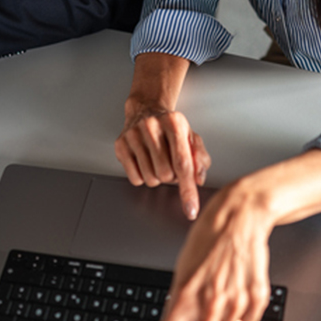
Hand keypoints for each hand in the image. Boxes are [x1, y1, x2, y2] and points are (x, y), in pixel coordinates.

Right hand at [115, 99, 210, 219]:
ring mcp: (133, 136)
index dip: (188, 190)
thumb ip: (200, 158)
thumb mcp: (192, 137)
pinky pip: (135, 179)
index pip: (183, 164)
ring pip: (150, 179)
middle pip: (166, 175)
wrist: (145, 110)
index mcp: (174, 124)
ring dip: (157, 177)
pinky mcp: (120, 145)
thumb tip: (198, 179)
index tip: (191, 209)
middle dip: (171, 176)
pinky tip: (145, 162)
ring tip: (157, 161)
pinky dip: (143, 176)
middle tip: (170, 163)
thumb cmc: (170, 128)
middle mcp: (151, 127)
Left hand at [130, 180, 272, 320]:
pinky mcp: (257, 299)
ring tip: (221, 291)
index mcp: (181, 297)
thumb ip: (180, 307)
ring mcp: (234, 303)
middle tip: (202, 314)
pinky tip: (238, 289)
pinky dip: (242, 314)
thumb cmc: (207, 240)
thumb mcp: (182, 272)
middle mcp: (207, 304)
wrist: (240, 216)